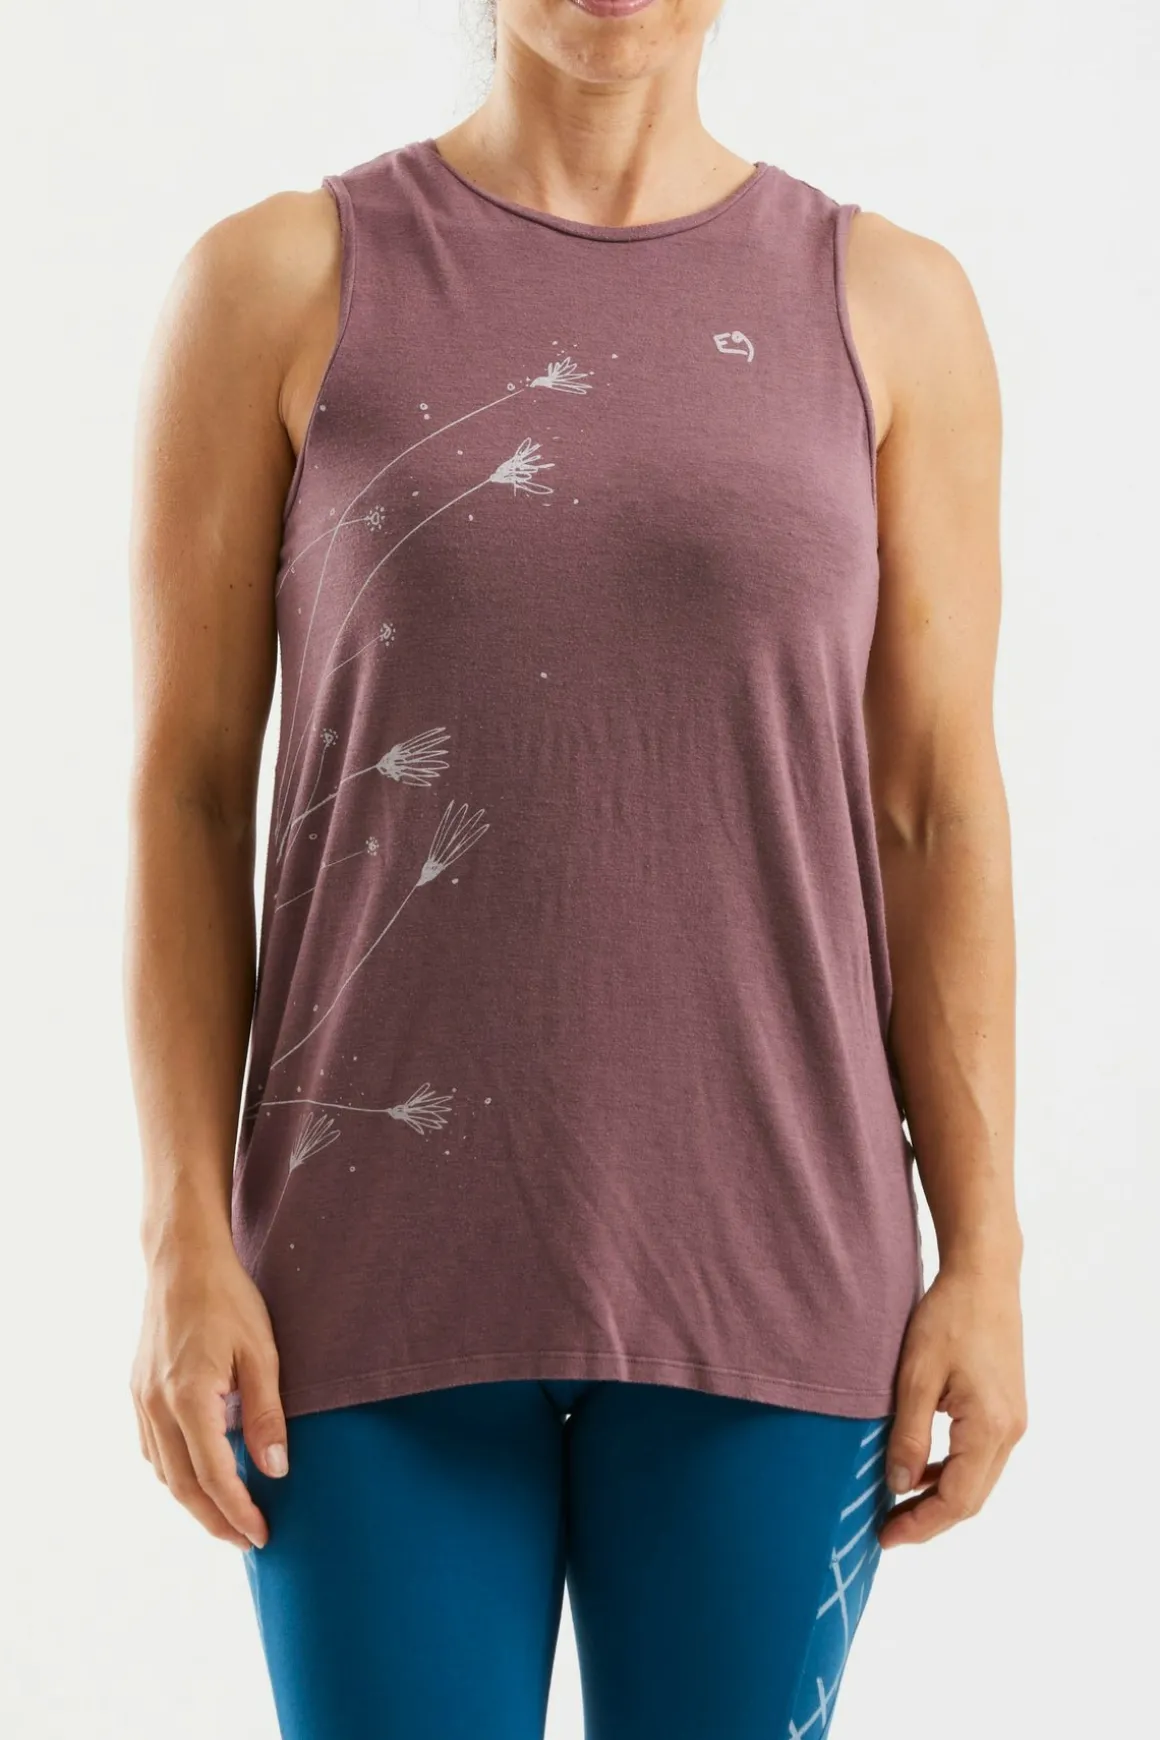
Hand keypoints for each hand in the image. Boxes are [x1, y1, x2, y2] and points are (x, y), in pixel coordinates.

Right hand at [130, 1231, 287, 1548]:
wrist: (182, 1259)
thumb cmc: (228, 1298)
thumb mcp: (262, 1352)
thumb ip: (268, 1413)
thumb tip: (276, 1470)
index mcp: (189, 1397)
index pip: (213, 1476)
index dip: (238, 1512)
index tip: (262, 1535)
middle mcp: (156, 1405)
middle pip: (182, 1486)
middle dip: (216, 1520)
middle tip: (248, 1540)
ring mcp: (141, 1399)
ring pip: (163, 1472)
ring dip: (194, 1501)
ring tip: (228, 1517)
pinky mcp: (138, 1390)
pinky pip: (153, 1449)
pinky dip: (175, 1473)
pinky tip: (199, 1477)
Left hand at [878, 1260, 1025, 1547]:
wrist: (984, 1277)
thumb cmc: (949, 1318)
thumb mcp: (916, 1376)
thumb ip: (909, 1435)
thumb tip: (899, 1486)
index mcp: (990, 1428)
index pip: (957, 1499)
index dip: (921, 1524)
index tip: (885, 1537)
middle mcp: (1010, 1432)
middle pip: (972, 1498)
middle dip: (929, 1519)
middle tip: (887, 1530)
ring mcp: (1013, 1421)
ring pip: (978, 1480)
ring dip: (941, 1497)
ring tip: (898, 1506)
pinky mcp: (1007, 1409)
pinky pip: (980, 1457)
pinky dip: (952, 1471)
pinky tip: (921, 1469)